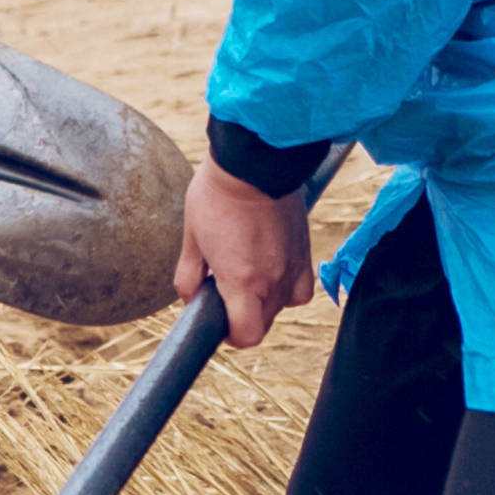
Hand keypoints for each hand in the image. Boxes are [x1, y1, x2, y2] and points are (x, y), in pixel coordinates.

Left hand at [173, 162, 318, 350]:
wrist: (256, 159)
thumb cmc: (218, 194)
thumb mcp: (192, 237)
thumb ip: (188, 275)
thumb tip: (190, 297)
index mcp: (243, 281)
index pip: (246, 335)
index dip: (231, 335)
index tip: (220, 321)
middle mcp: (274, 280)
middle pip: (263, 323)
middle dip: (243, 316)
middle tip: (225, 290)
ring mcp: (294, 266)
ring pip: (282, 306)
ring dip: (264, 302)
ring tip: (247, 275)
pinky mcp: (306, 251)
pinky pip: (301, 287)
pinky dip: (287, 287)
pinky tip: (271, 268)